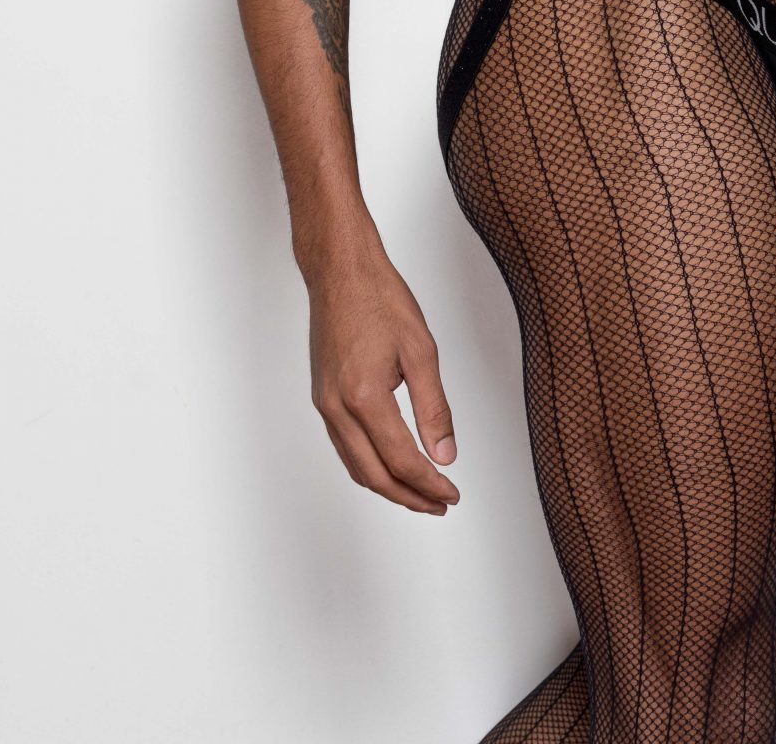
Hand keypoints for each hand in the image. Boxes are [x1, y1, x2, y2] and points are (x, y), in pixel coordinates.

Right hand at [307, 236, 460, 513]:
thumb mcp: (421, 350)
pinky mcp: (322, 397)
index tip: (452, 493)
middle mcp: (338, 408)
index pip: (401, 460)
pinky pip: (345, 447)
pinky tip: (390, 465)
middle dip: (410, 496)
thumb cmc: (379, 299)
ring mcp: (325, 404)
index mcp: (364, 397)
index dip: (430, 484)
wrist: (340, 271)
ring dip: (389, 486)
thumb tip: (445, 454)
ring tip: (421, 493)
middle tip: (441, 503)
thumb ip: (434, 408)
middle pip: (374, 475)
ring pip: (356, 466)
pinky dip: (369, 466)